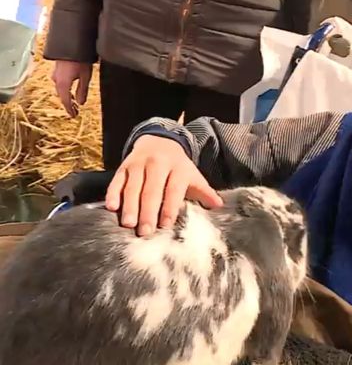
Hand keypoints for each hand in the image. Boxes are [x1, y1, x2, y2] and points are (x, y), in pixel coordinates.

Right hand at [51, 60, 92, 116]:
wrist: (72, 43)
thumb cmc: (80, 59)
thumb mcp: (85, 76)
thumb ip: (82, 90)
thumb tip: (81, 103)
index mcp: (62, 83)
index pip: (65, 101)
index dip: (70, 109)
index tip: (74, 116)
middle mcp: (56, 79)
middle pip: (62, 95)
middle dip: (68, 104)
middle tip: (74, 111)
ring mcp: (55, 73)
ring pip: (60, 89)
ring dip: (66, 96)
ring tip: (74, 102)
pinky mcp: (57, 69)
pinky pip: (60, 82)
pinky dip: (65, 89)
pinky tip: (70, 89)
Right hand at [105, 135, 223, 235]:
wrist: (160, 141)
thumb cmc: (178, 167)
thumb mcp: (192, 176)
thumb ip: (204, 192)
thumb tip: (218, 205)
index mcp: (178, 168)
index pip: (173, 189)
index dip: (169, 207)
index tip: (165, 224)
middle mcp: (158, 164)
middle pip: (152, 190)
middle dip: (148, 211)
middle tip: (145, 231)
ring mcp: (139, 164)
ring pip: (133, 186)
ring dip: (130, 206)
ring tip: (128, 224)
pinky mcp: (124, 165)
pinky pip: (117, 180)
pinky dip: (113, 193)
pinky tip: (112, 207)